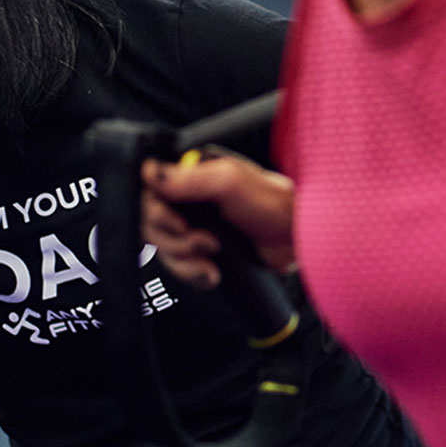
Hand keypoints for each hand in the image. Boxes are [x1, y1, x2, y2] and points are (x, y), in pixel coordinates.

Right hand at [141, 152, 296, 287]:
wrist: (297, 240)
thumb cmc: (273, 204)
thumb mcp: (228, 183)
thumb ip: (187, 178)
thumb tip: (148, 172)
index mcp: (192, 174)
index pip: (149, 193)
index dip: (156, 213)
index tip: (178, 224)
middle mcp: (190, 199)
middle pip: (152, 224)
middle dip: (175, 240)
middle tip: (204, 242)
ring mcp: (196, 226)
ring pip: (164, 249)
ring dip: (185, 259)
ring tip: (213, 257)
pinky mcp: (203, 251)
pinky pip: (180, 267)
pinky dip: (193, 273)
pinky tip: (212, 272)